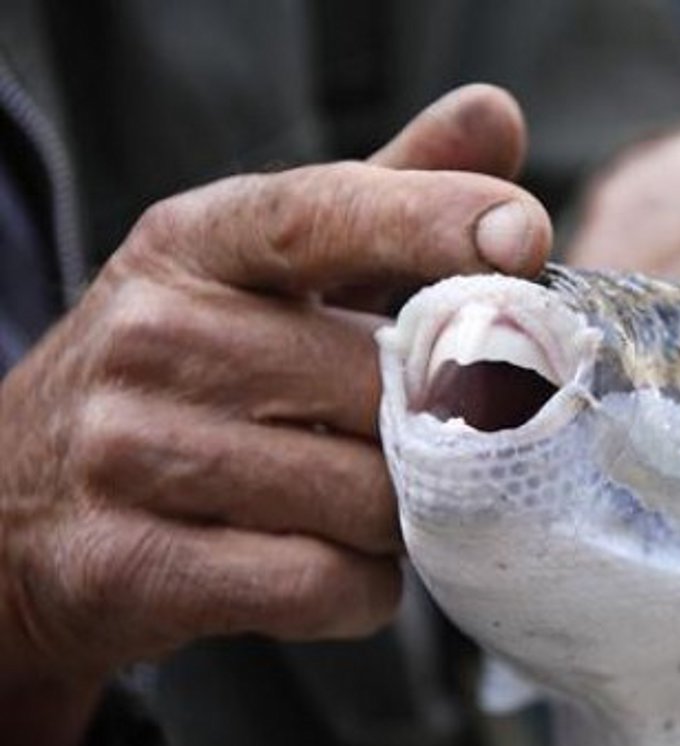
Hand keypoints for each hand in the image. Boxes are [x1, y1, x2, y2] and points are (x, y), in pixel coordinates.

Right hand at [0, 85, 550, 745]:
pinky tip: (335, 565)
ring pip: (366, 501)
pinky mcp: (132, 567)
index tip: (523, 240)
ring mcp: (129, 453)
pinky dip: (360, 588)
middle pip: (381, 390)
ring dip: (394, 518)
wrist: (29, 506)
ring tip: (356, 503)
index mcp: (196, 244)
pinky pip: (322, 584)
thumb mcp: (267, 270)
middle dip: (427, 431)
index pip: (320, 215)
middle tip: (409, 441)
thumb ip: (385, 200)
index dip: (432, 222)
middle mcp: (154, 336)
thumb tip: (496, 117)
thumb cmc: (192, 371)